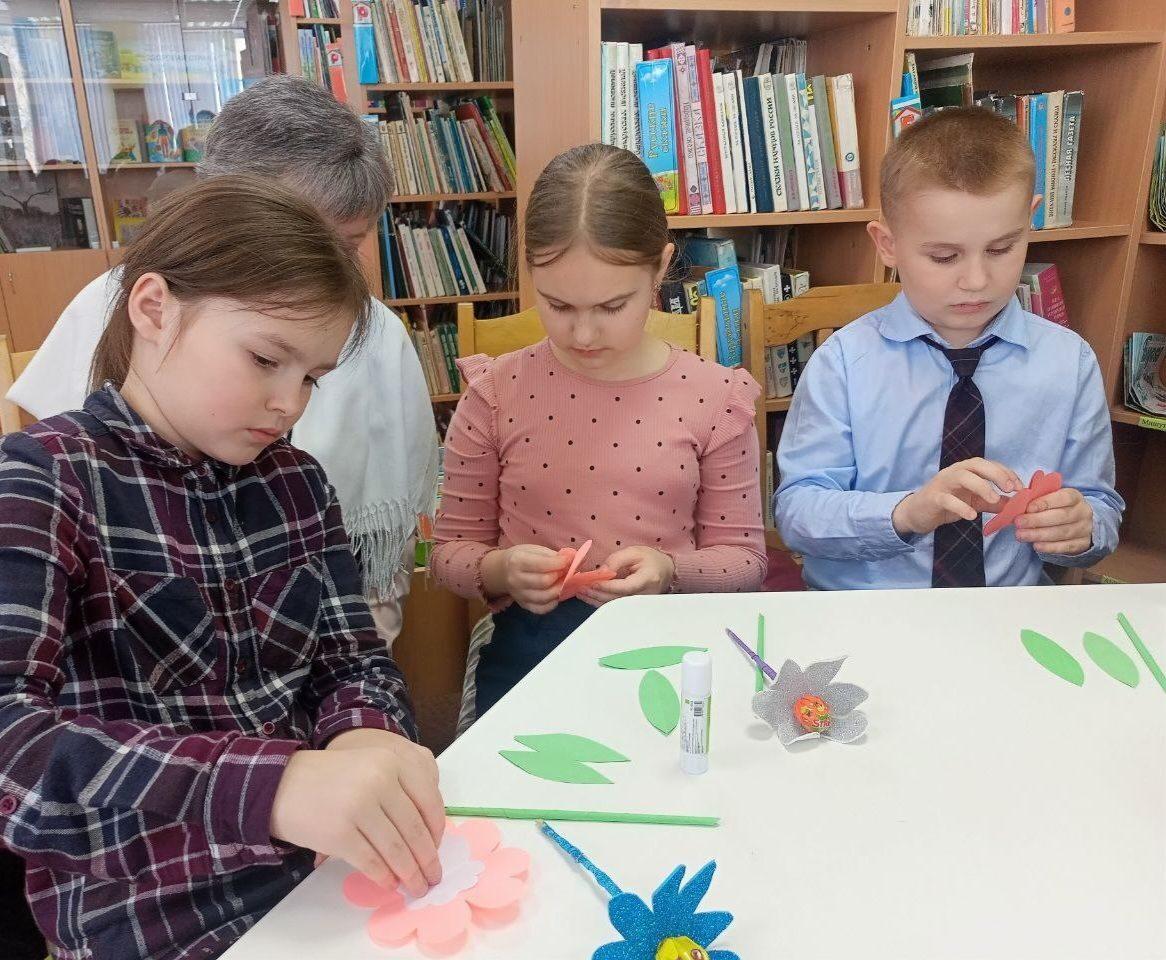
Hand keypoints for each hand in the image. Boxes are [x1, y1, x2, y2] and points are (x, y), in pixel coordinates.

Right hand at [270, 729, 444, 896]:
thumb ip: (401, 790)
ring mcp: (359, 807)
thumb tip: (429, 835)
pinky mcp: (339, 834)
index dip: (437, 831)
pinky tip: (390, 883)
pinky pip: (371, 862)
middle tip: (434, 877)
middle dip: (427, 860)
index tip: (438, 848)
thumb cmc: (332, 779)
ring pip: (396, 850)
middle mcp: (379, 781)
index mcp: (392, 762)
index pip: (428, 802)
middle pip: (414, 830)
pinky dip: (385, 877)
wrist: (282, 784)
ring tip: (416, 887)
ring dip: (410, 874)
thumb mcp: (372, 767)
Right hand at [480, 544, 570, 613]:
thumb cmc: (522, 557)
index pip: (542, 564)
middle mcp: (516, 579)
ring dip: (559, 590)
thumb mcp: (534, 549)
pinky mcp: (523, 605)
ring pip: (544, 597)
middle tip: (566, 572)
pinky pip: (540, 609)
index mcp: (517, 561)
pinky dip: (552, 604)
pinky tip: (556, 595)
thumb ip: (553, 555)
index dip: (560, 562)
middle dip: (560, 576)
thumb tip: (573, 559)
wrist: (503, 571)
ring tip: (563, 582)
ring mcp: (519, 595)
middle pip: (544, 582)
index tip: (569, 560)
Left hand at [578, 546, 674, 605]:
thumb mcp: (634, 552)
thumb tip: (601, 573)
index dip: (607, 586)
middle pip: (617, 599)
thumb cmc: (650, 559)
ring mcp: (639, 604)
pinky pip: (615, 606)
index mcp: (647, 579)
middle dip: (596, 593)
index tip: (591, 582)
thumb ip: (616, 560)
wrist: (665, 570)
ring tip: (580, 592)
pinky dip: (600, 602)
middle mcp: (644, 595)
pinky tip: (588, 597)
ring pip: (614, 605)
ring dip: (595, 599)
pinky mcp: (632, 606)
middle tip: (580, 587)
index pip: (625, 587)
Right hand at [893, 458, 1021, 536]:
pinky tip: (971, 516)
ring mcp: (942, 483)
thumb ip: (993, 502)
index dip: (1006, 473)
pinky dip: (960, 507)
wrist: (917, 513)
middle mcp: (954, 472)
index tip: (1019, 487)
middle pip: (977, 464)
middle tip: (1010, 489)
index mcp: (966, 470)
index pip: (989, 464)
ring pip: (962, 477)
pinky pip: (947, 499)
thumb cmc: (947, 504)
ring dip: (981, 486)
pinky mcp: (933, 498)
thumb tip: (1016, 505)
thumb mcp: (974, 502)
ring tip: (993, 500)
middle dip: (996, 474)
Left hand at [1014, 486, 1093, 554]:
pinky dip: (1050, 547)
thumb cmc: (1058, 508)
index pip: (1063, 498)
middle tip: (1019, 523)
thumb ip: (1039, 500)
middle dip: (1037, 520)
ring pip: (1062, 533)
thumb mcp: (1052, 499)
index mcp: (1075, 497)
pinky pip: (1065, 546)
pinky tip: (1036, 546)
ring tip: (1021, 535)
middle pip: (1061, 516)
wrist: (1078, 524)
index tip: (1028, 508)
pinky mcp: (1082, 544)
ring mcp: (1084, 529)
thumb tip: (1019, 505)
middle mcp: (1083, 512)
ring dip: (1039, 535)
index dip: (1045, 503)